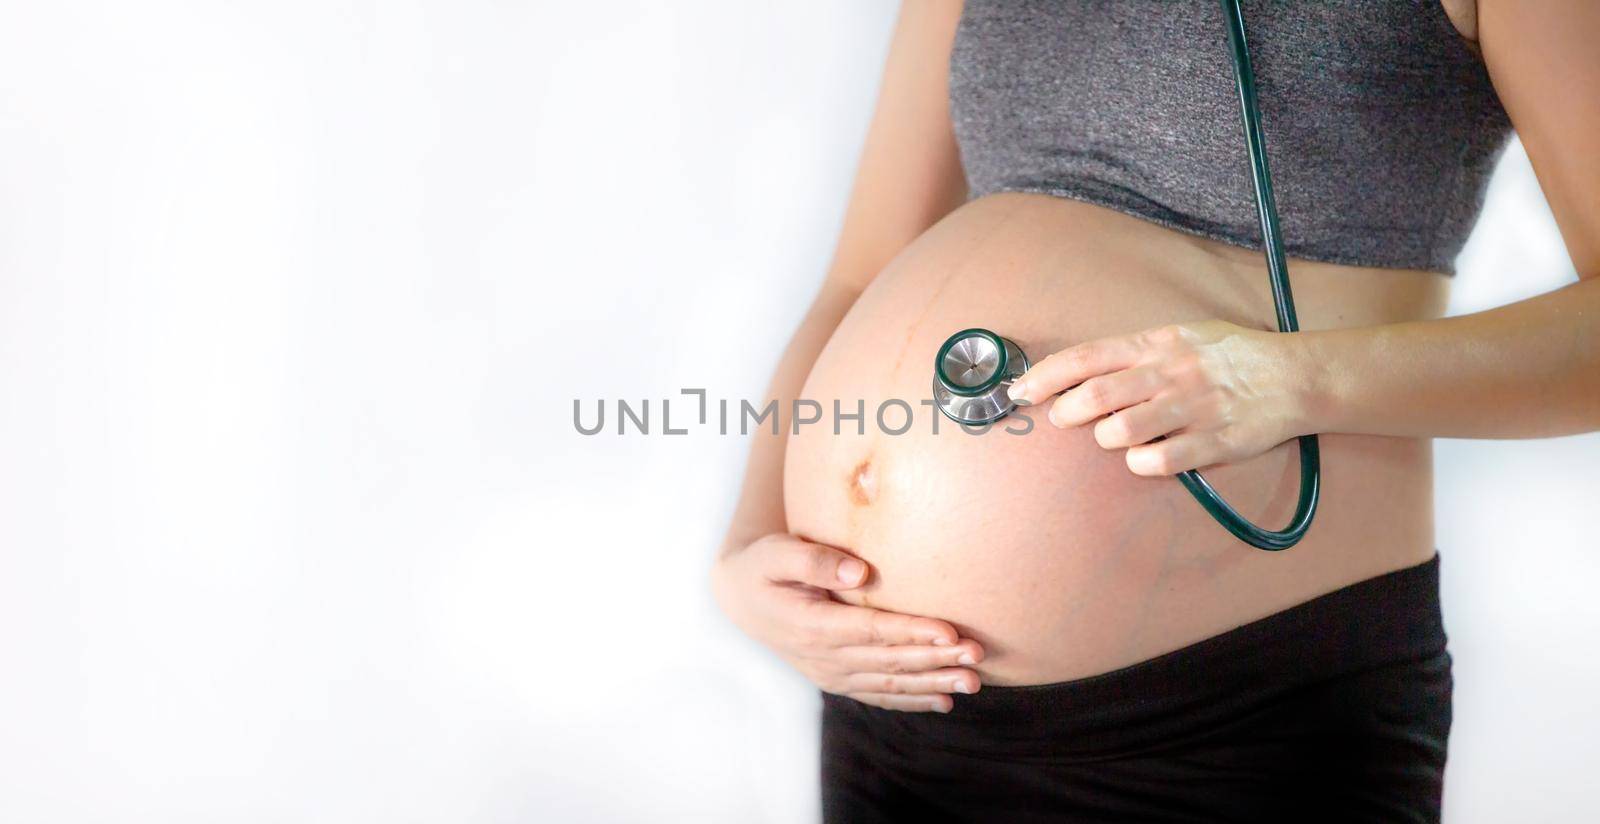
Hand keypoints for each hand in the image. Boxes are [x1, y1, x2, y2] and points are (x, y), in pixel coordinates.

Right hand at [711, 533, 982, 712]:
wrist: (741, 598)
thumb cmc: (764, 566)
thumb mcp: (777, 553)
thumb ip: (816, 561)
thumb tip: (860, 573)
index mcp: (810, 626)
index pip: (871, 631)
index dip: (912, 633)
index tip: (951, 632)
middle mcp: (822, 658)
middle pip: (888, 662)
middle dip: (936, 660)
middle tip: (978, 656)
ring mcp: (830, 673)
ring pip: (890, 684)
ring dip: (933, 683)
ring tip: (974, 681)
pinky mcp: (837, 679)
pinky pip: (879, 696)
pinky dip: (912, 700)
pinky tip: (944, 700)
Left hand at [1008, 320, 1313, 475]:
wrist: (1294, 377)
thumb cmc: (1230, 357)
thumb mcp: (1181, 336)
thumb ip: (1134, 353)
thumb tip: (1079, 371)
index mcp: (1157, 344)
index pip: (1087, 357)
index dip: (1046, 376)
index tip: (1020, 391)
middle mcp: (1170, 374)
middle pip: (1095, 397)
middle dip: (1067, 412)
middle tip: (1064, 418)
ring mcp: (1191, 409)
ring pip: (1120, 433)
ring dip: (1107, 439)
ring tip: (1119, 435)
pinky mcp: (1211, 443)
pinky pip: (1157, 461)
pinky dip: (1141, 463)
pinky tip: (1147, 456)